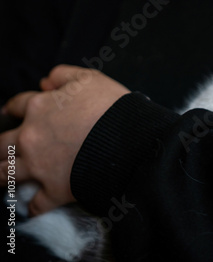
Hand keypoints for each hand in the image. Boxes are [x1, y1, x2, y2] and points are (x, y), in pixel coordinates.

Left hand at [0, 65, 129, 214]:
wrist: (130, 140)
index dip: (16, 108)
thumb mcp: (90, 79)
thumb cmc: (111, 107)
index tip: (16, 113)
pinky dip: (34, 206)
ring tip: (3, 176)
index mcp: (39, 108)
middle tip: (2, 148)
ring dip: (3, 174)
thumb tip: (45, 82)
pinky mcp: (55, 189)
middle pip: (0, 143)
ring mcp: (40, 166)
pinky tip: (33, 207)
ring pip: (6, 174)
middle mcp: (31, 137)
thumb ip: (64, 75)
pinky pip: (37, 204)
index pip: (17, 105)